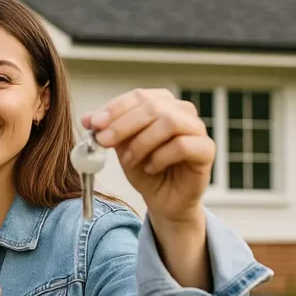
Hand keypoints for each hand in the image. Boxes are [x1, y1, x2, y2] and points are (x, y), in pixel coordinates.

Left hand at [84, 88, 213, 223]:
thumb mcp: (121, 147)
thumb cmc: (144, 168)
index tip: (93, 123)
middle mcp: (182, 111)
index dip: (114, 108)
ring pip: (169, 122)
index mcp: (161, 103)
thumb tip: (88, 118)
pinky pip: (183, 145)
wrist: (164, 199)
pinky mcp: (206, 150)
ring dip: (142, 142)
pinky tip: (151, 168)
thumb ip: (107, 130)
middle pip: (153, 107)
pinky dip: (161, 157)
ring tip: (129, 161)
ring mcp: (197, 129)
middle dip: (123, 124)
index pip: (138, 96)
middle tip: (103, 141)